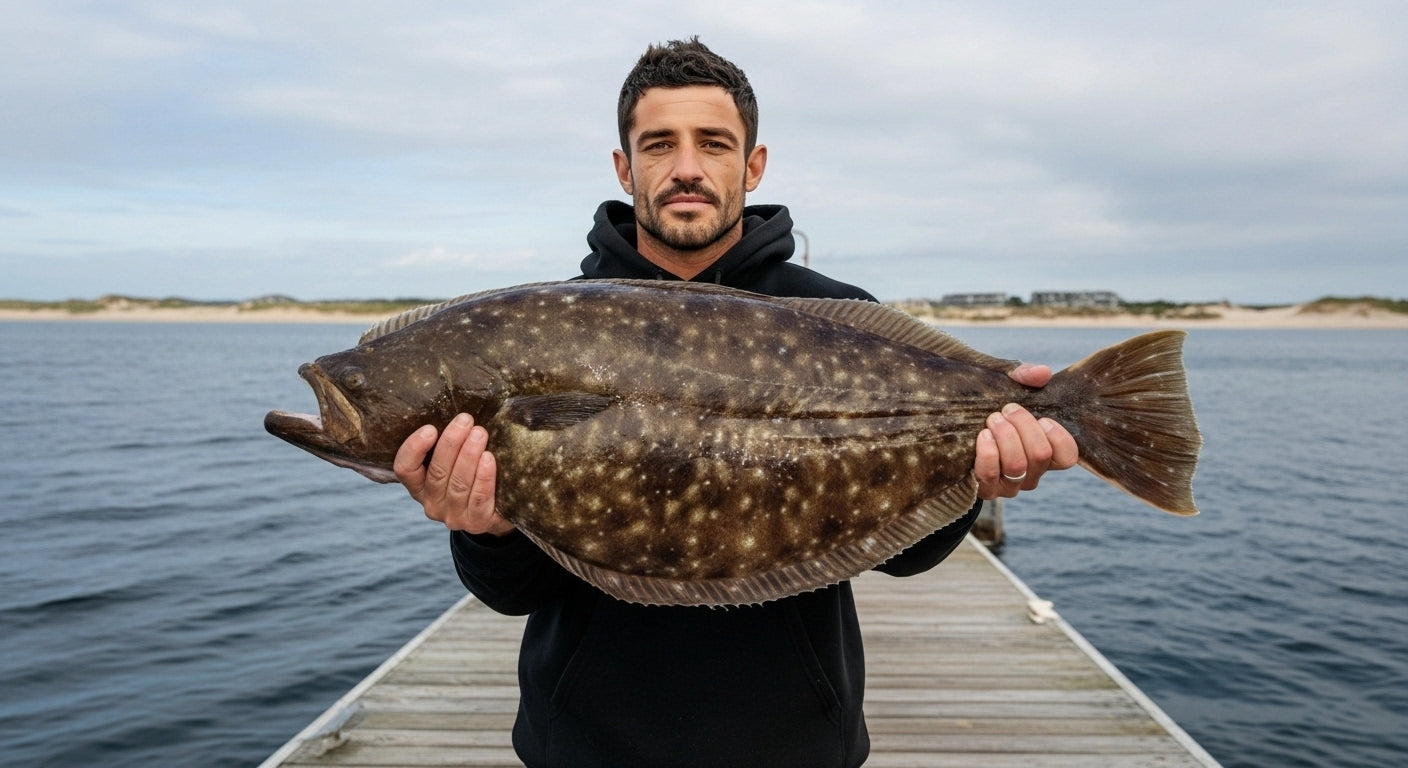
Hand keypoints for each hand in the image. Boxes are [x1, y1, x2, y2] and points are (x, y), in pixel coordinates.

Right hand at [394, 413, 514, 535]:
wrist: (498, 510)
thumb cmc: (472, 474)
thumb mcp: (453, 460)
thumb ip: (449, 444)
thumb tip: (455, 412)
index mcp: (419, 486)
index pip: (404, 469)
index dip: (414, 448)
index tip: (430, 428)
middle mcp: (432, 503)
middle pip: (437, 472)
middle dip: (451, 443)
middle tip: (465, 420)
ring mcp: (453, 516)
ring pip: (458, 484)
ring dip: (469, 455)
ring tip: (480, 433)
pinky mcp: (477, 522)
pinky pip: (479, 498)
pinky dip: (484, 477)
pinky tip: (488, 458)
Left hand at [975, 363, 1078, 499]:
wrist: (953, 426)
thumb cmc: (991, 407)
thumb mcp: (1008, 387)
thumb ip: (1026, 376)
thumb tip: (1043, 372)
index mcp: (1046, 452)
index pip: (1068, 457)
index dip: (1059, 437)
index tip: (1043, 418)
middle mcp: (1032, 472)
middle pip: (1040, 455)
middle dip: (1023, 426)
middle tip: (1007, 409)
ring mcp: (1010, 485)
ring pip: (1017, 466)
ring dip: (1005, 437)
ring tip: (993, 419)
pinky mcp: (986, 489)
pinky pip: (990, 476)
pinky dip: (988, 453)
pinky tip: (983, 436)